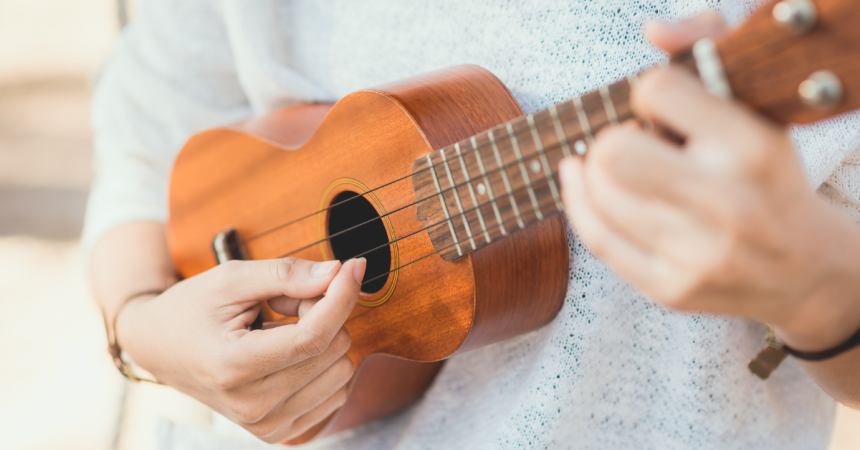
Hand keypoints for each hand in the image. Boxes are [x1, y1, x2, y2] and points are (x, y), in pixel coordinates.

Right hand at [116, 256, 365, 442]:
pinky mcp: (279, 432)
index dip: (342, 297)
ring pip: (342, 370)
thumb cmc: (193, 308)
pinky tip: (287, 355)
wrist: (160, 349)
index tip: (354, 268)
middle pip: (332, 349)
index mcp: (233, 367)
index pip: (313, 337)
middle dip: (321, 314)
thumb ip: (286, 274)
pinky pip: (336, 393)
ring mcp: (266, 425)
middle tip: (283, 304)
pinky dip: (321, 365)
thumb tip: (338, 273)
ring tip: (280, 330)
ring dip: (322, 340)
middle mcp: (251, 405)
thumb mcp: (231, 278)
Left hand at [558, 13, 859, 350]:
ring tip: (615, 166)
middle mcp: (728, 204)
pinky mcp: (672, 289)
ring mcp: (698, 254)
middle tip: (632, 142)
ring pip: (598, 194)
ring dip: (595, 171)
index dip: (648, 93)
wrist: (805, 270)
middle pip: (613, 152)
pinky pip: (597, 238)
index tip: (661, 108)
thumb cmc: (768, 176)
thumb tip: (655, 29)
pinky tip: (580, 181)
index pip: (655, 91)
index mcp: (753, 148)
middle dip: (612, 138)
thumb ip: (709, 47)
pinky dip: (578, 202)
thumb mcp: (757, 108)